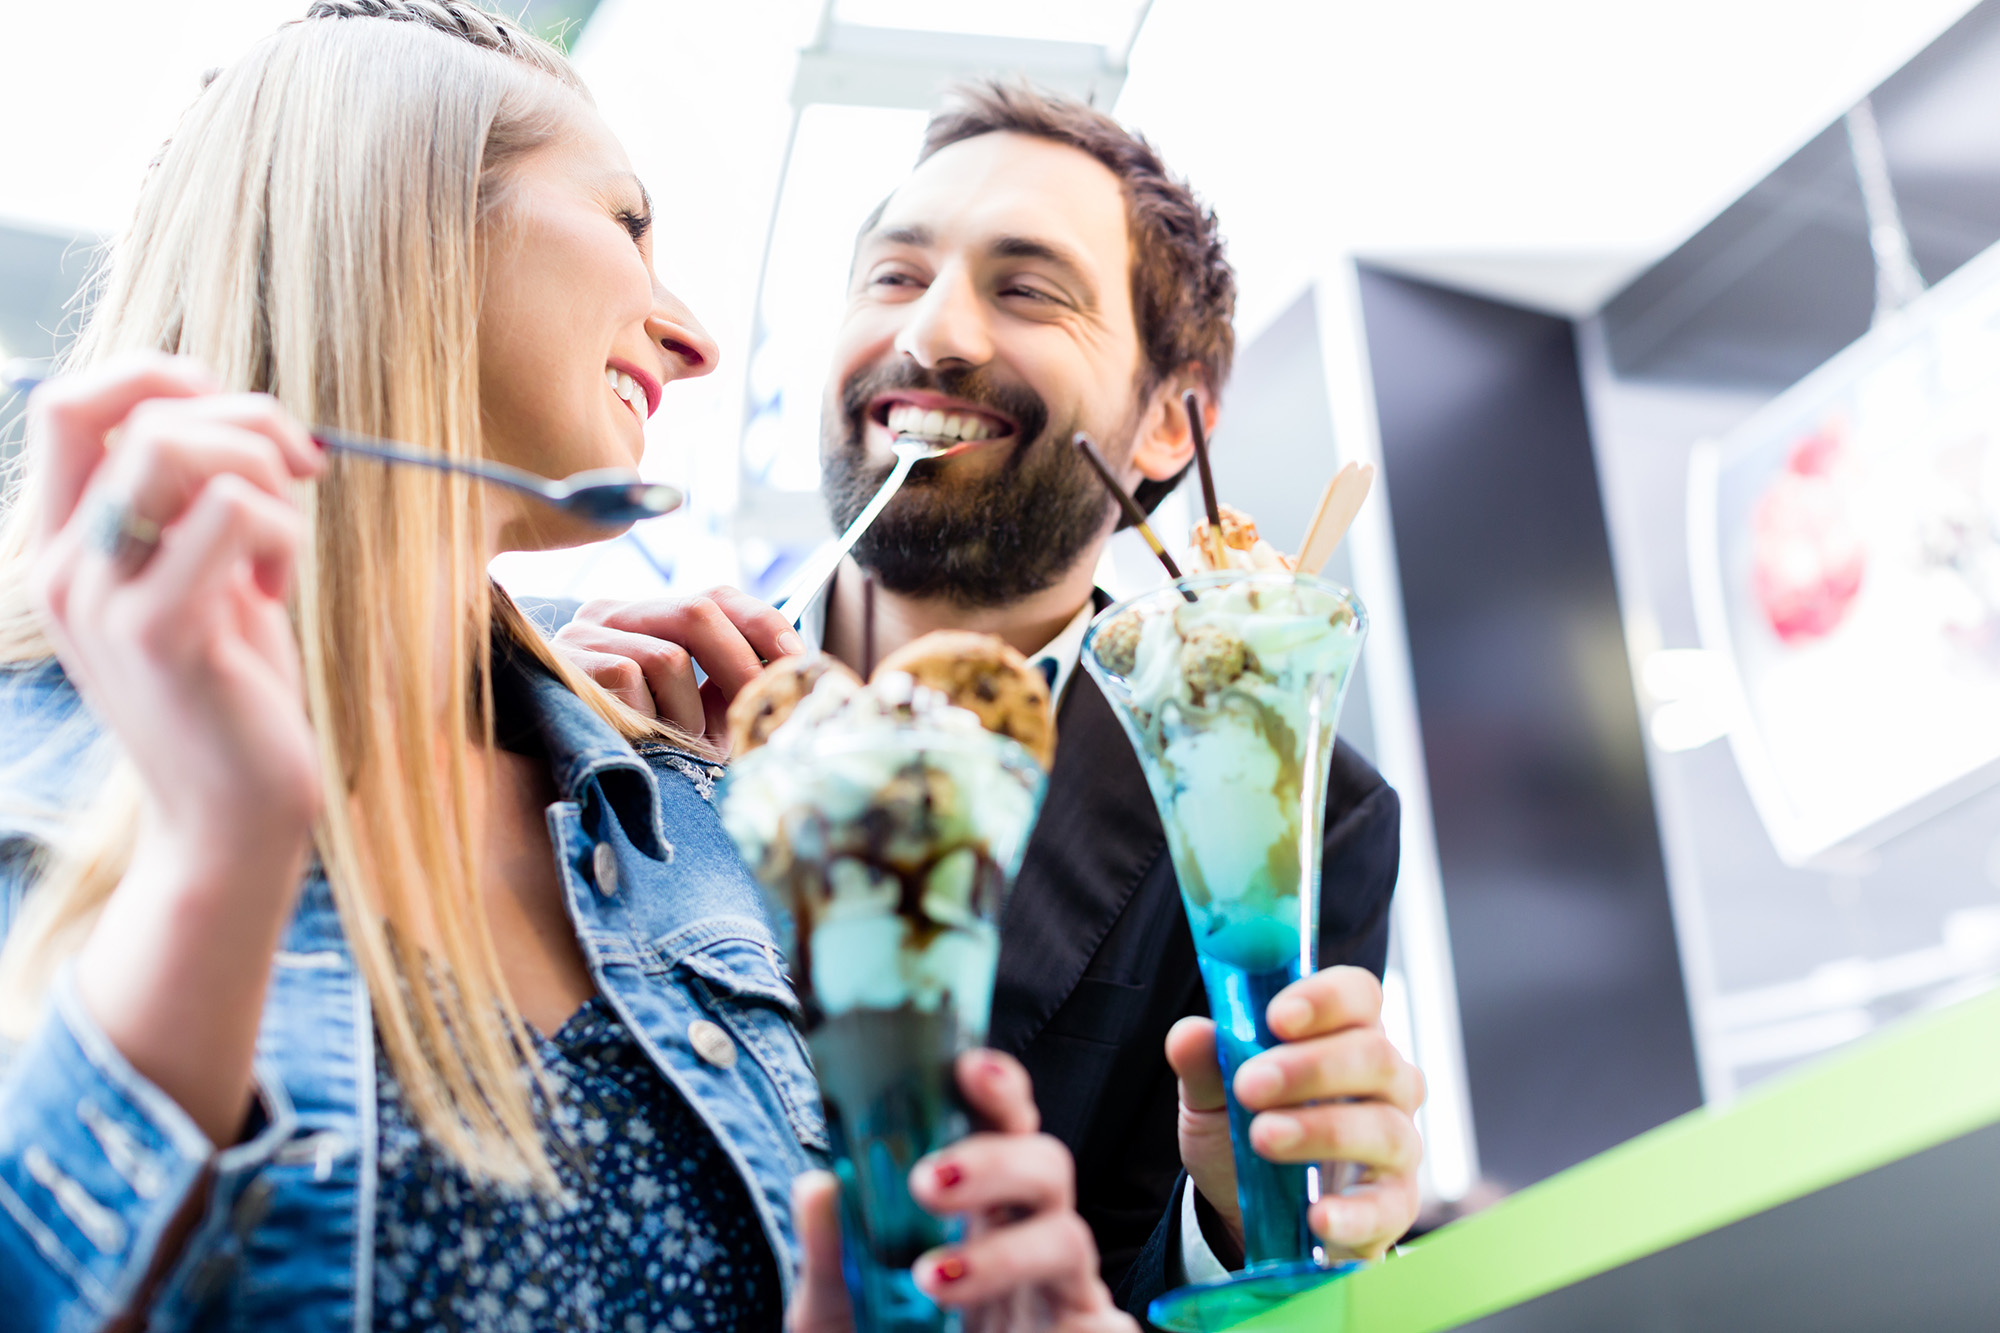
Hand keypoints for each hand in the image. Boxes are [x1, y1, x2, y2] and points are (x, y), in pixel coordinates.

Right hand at [27, 352, 325, 1145]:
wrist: (233, 818)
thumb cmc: (233, 693)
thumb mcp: (203, 580)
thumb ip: (195, 502)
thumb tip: (236, 412)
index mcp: (66, 546)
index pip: (69, 402)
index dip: (162, 375)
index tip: (244, 422)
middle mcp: (63, 567)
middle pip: (132, 411)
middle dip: (242, 418)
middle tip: (300, 474)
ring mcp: (103, 600)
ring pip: (177, 447)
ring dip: (263, 474)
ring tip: (279, 546)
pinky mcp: (161, 633)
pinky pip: (231, 515)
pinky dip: (280, 533)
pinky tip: (273, 592)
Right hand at [551, 588, 804, 750]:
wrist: (564, 778)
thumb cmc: (638, 750)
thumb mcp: (694, 713)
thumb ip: (732, 688)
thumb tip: (794, 674)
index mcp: (650, 617)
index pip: (718, 596)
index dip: (765, 625)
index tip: (798, 662)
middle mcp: (613, 613)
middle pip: (700, 610)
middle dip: (743, 666)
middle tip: (762, 710)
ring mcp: (583, 634)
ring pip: (670, 656)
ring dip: (688, 714)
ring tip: (677, 745)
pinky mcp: (566, 664)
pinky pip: (632, 680)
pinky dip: (649, 720)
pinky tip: (639, 742)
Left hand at [787, 1050, 1134, 1332]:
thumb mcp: (836, 1309)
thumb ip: (831, 1256)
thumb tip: (818, 1186)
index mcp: (972, 1209)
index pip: (999, 1128)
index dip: (997, 1090)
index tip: (968, 1066)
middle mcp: (1022, 1237)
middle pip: (1046, 1166)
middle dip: (997, 1160)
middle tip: (927, 1181)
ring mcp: (1055, 1292)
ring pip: (1069, 1238)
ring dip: (1005, 1252)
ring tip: (931, 1278)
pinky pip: (1106, 1323)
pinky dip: (1083, 1327)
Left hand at [1166, 966, 1424, 1261]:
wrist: (1246, 1208)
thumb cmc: (1243, 1127)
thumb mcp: (1211, 1094)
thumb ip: (1204, 1062)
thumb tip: (1189, 1035)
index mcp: (1345, 1034)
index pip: (1357, 995)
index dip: (1324, 999)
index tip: (1276, 1017)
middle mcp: (1385, 1082)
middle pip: (1374, 1056)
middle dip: (1310, 1067)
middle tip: (1250, 1085)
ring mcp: (1396, 1143)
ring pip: (1383, 1127)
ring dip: (1320, 1130)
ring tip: (1263, 1137)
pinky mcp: (1393, 1204)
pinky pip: (1387, 1206)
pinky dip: (1353, 1212)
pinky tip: (1316, 1215)